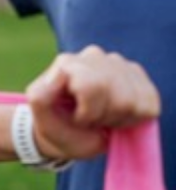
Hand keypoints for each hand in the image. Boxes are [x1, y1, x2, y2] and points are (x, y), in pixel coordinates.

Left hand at [26, 45, 160, 160]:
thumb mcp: (40, 116)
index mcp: (68, 63)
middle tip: (89, 121)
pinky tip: (118, 115)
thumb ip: (40, 96)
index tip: (76, 119)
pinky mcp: (138, 76)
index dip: (87, 113)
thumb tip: (62, 71)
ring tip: (102, 118)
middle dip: (103, 117)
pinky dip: (135, 118)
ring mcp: (118, 63)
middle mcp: (94, 56)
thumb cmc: (55, 123)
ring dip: (118, 118)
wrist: (69, 133)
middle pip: (118, 97)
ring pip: (134, 101)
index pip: (92, 86)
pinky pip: (149, 104)